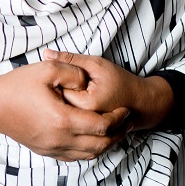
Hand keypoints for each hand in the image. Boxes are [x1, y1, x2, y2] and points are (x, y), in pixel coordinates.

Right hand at [0, 61, 129, 160]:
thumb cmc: (17, 86)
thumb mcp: (47, 68)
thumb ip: (73, 71)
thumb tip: (87, 80)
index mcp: (63, 120)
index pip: (102, 126)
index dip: (119, 118)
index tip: (125, 109)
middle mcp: (59, 140)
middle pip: (100, 145)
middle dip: (118, 134)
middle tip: (126, 121)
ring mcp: (52, 148)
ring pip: (89, 154)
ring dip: (106, 143)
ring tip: (114, 129)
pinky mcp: (45, 151)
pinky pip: (75, 157)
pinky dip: (89, 149)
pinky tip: (92, 137)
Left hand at [42, 50, 173, 131]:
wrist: (138, 104)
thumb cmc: (120, 82)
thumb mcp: (96, 64)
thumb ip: (70, 59)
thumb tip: (46, 53)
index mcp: (85, 104)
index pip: (56, 88)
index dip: (56, 77)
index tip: (63, 72)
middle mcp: (82, 120)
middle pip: (55, 102)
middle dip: (54, 90)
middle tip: (63, 81)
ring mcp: (81, 129)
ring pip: (59, 112)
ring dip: (58, 101)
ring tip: (69, 91)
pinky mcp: (81, 132)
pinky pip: (65, 119)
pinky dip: (64, 109)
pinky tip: (72, 101)